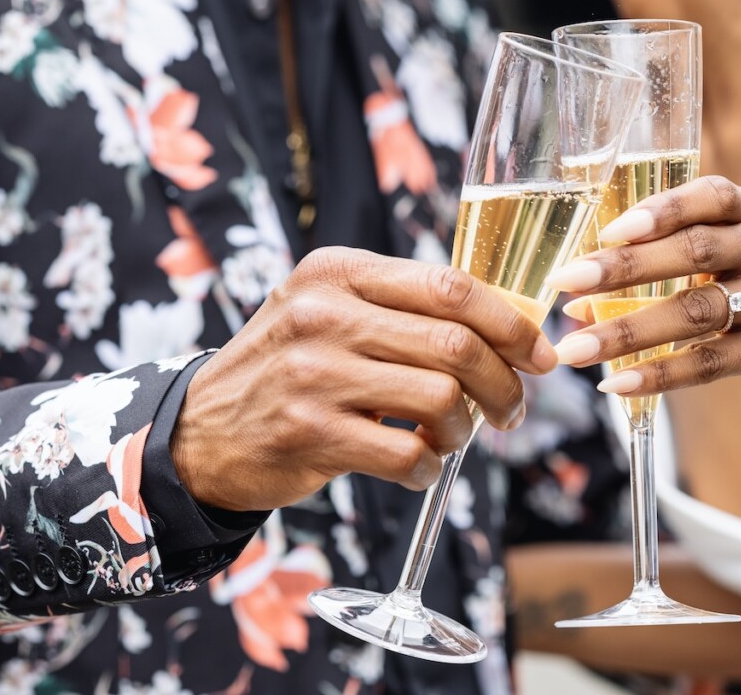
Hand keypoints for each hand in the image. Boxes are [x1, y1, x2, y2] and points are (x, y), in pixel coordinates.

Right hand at [171, 247, 555, 510]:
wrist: (202, 429)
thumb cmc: (289, 365)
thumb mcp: (330, 310)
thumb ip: (403, 308)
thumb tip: (506, 328)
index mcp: (340, 272)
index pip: (451, 286)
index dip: (510, 322)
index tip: (538, 354)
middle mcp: (325, 313)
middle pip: (456, 344)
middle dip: (504, 383)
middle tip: (512, 409)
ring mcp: (314, 372)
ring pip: (441, 398)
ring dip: (465, 429)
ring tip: (452, 437)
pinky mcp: (309, 432)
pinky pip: (407, 453)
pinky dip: (429, 467)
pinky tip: (419, 465)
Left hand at [546, 176, 740, 423]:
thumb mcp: (721, 263)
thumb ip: (657, 267)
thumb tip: (577, 299)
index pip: (709, 196)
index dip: (659, 210)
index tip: (608, 230)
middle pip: (693, 251)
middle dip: (623, 268)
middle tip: (566, 283)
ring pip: (695, 311)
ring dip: (625, 331)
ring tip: (574, 349)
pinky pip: (710, 362)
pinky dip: (657, 374)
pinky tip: (616, 384)